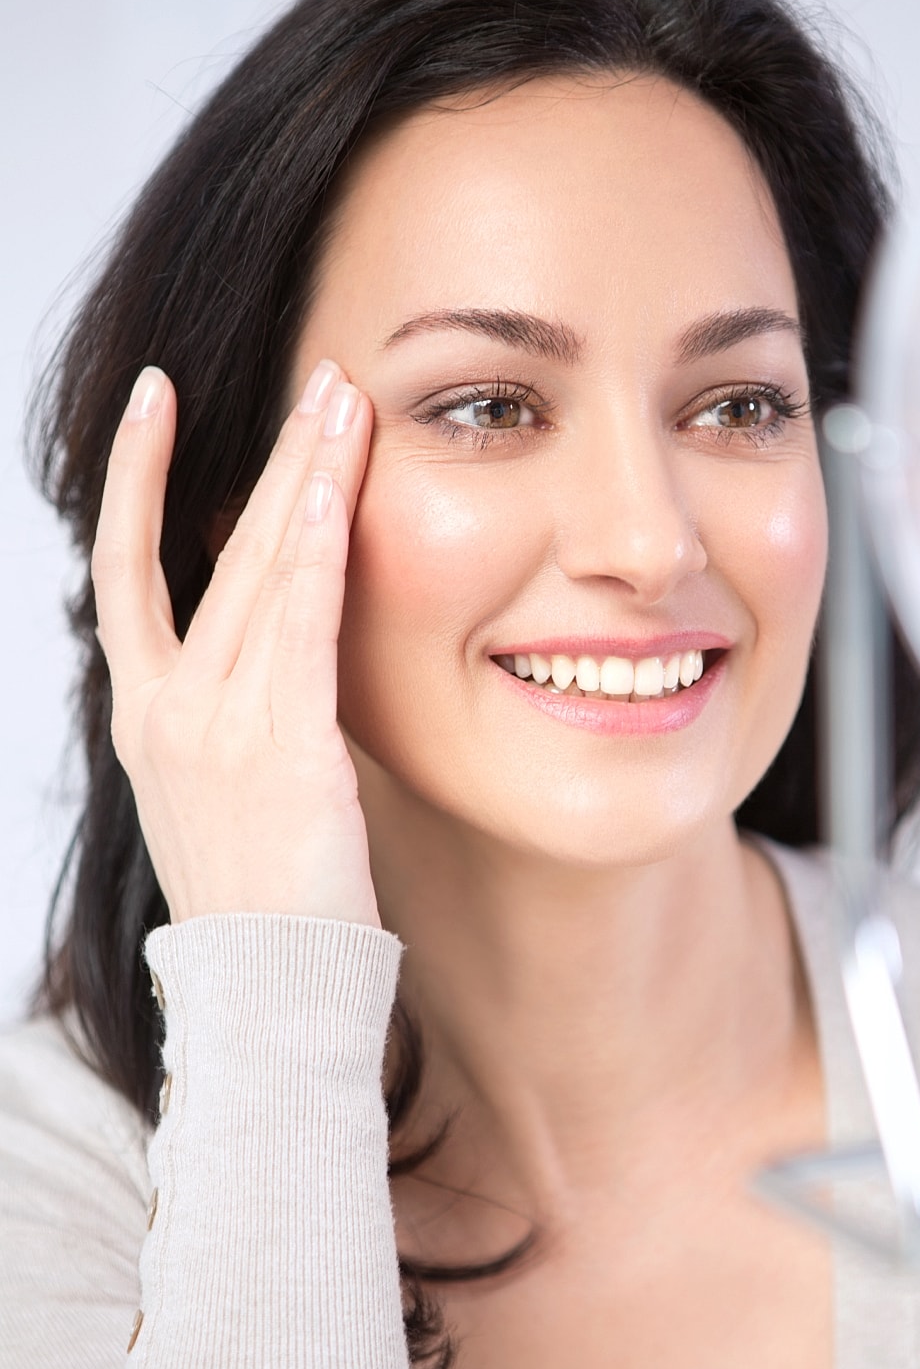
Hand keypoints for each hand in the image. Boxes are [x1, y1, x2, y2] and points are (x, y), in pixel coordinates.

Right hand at [92, 360, 380, 927]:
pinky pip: (302, 626)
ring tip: (341, 401)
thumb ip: (231, 712)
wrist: (269, 988)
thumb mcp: (219, 791)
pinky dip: (318, 550)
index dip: (138, 481)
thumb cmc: (261, 893)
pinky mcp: (284, 747)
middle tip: (314, 380)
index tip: (156, 404)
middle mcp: (168, 708)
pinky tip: (334, 487)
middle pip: (214, 550)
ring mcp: (218, 725)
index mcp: (146, 715)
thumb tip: (274, 651)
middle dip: (269, 457)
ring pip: (262, 571)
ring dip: (305, 478)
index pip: (129, 571)